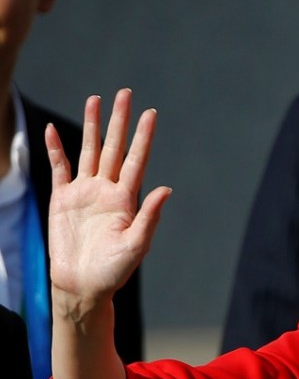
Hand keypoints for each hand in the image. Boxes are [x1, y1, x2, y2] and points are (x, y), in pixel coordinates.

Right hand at [47, 88, 170, 318]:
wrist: (83, 285)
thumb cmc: (113, 270)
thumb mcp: (136, 245)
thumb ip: (149, 217)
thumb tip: (166, 188)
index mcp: (127, 199)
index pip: (137, 159)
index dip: (144, 136)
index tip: (151, 113)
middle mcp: (107, 190)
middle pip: (113, 147)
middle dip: (118, 121)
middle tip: (124, 93)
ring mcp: (84, 192)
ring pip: (88, 151)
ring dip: (90, 126)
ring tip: (94, 99)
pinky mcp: (62, 199)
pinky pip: (59, 168)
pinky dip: (56, 149)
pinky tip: (52, 130)